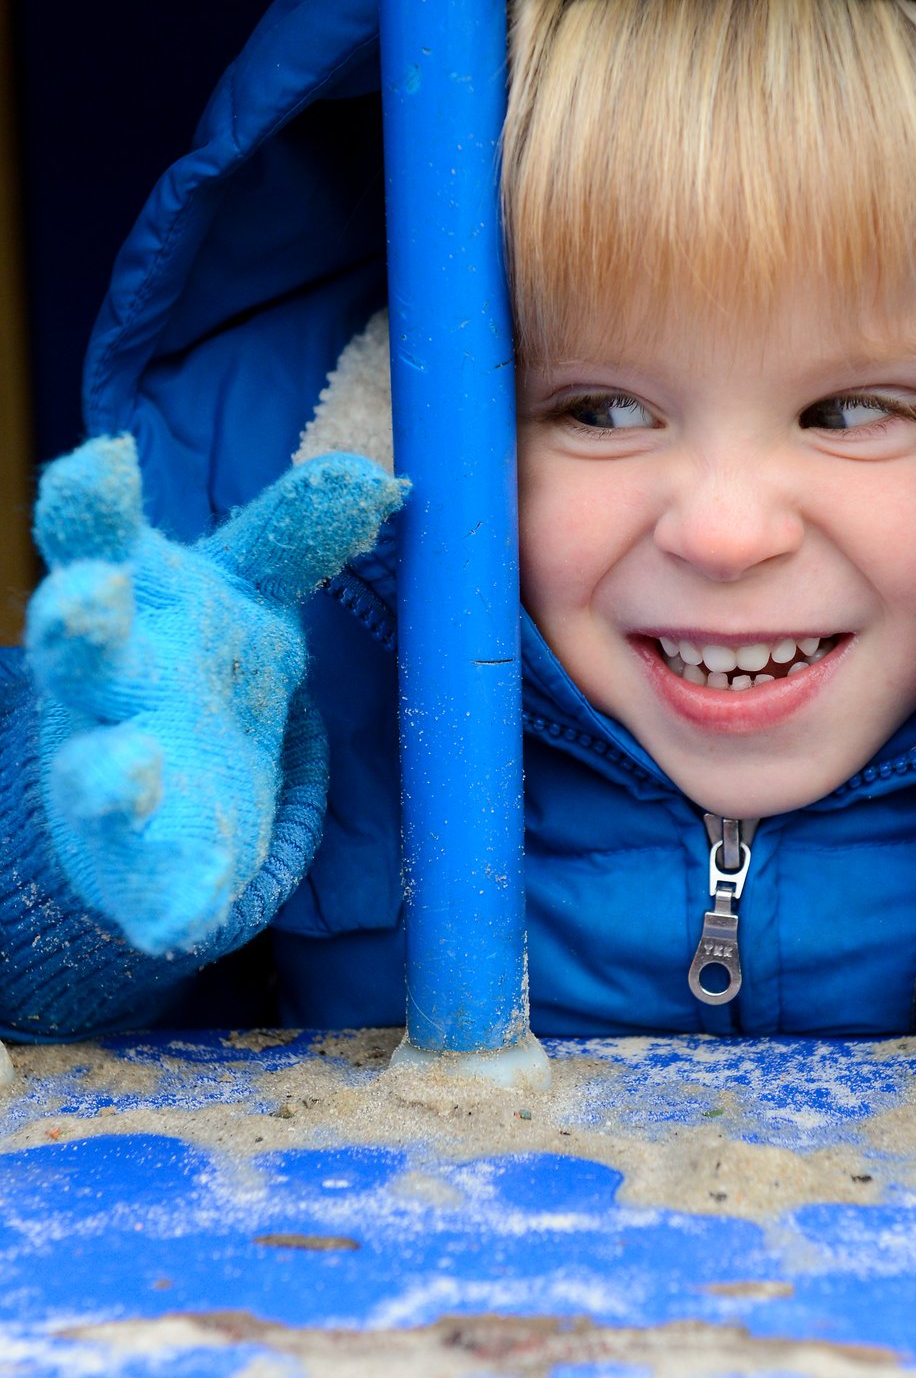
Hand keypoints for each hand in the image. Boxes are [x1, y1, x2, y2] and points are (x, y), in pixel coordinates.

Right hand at [25, 436, 405, 955]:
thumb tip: (379, 478)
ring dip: (109, 773)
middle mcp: (104, 682)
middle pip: (75, 649)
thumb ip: (299, 533)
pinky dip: (169, 899)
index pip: (93, 536)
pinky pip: (150, 882)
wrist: (166, 784)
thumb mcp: (249, 587)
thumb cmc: (202, 654)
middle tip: (89, 595)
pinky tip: (185, 918)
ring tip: (131, 769)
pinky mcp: (140, 860)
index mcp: (127, 596)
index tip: (106, 460)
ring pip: (95, 771)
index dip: (90, 501)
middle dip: (76, 623)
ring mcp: (112, 772)